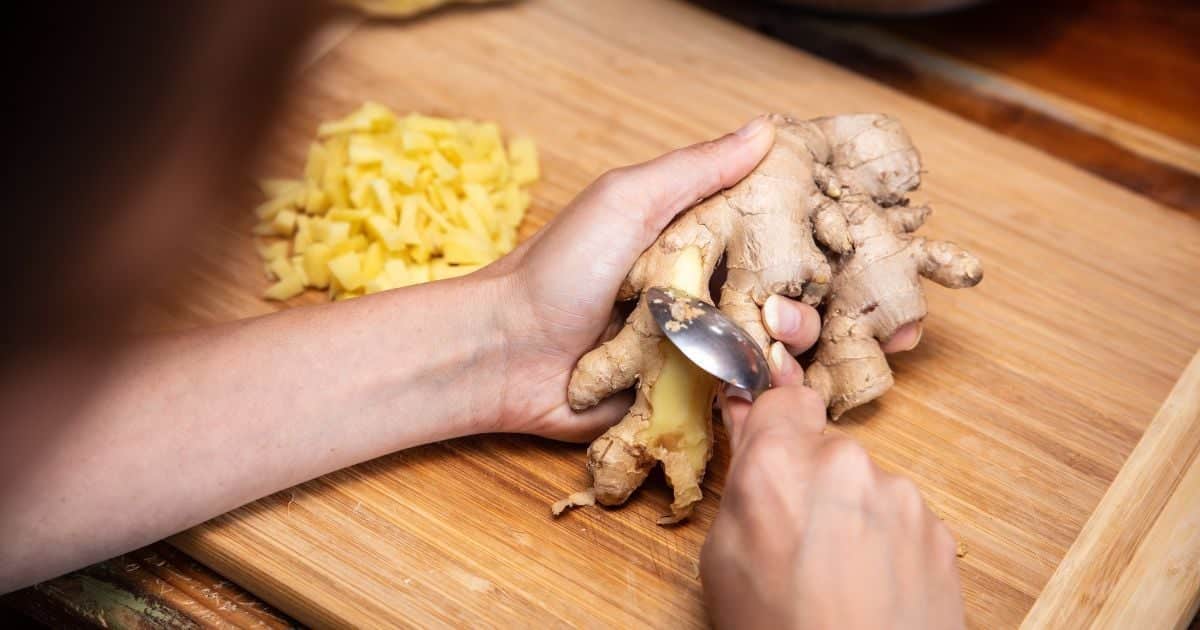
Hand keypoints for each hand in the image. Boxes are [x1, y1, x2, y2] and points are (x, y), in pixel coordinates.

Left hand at [488, 115, 920, 441]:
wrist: (503, 353)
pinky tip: (766, 388)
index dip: (818, 246)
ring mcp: (696, 351)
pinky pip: (738, 399)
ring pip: (771, 354)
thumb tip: (767, 129)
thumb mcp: (628, 201)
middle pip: (785, 302)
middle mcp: (704, 295)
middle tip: (787, 316)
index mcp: (697, 243)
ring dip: (783, 352)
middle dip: (804, 311)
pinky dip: (759, 395)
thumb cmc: (558, 269)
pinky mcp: (686, 401)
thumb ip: (695, 170)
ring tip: (767, 349)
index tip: (857, 249)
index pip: (775, 240)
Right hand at [701, 338, 963, 629]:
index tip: (769, 448)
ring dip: (852, 514)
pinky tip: (870, 590)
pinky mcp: (940, 533)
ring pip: (866, 484)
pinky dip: (886, 545)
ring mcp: (902, 498)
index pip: (783, 398)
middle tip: (796, 541)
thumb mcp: (723, 561)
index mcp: (779, 465)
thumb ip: (741, 484)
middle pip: (825, 447)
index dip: (774, 425)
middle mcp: (847, 465)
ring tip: (837, 578)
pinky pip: (902, 520)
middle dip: (811, 480)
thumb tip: (748, 423)